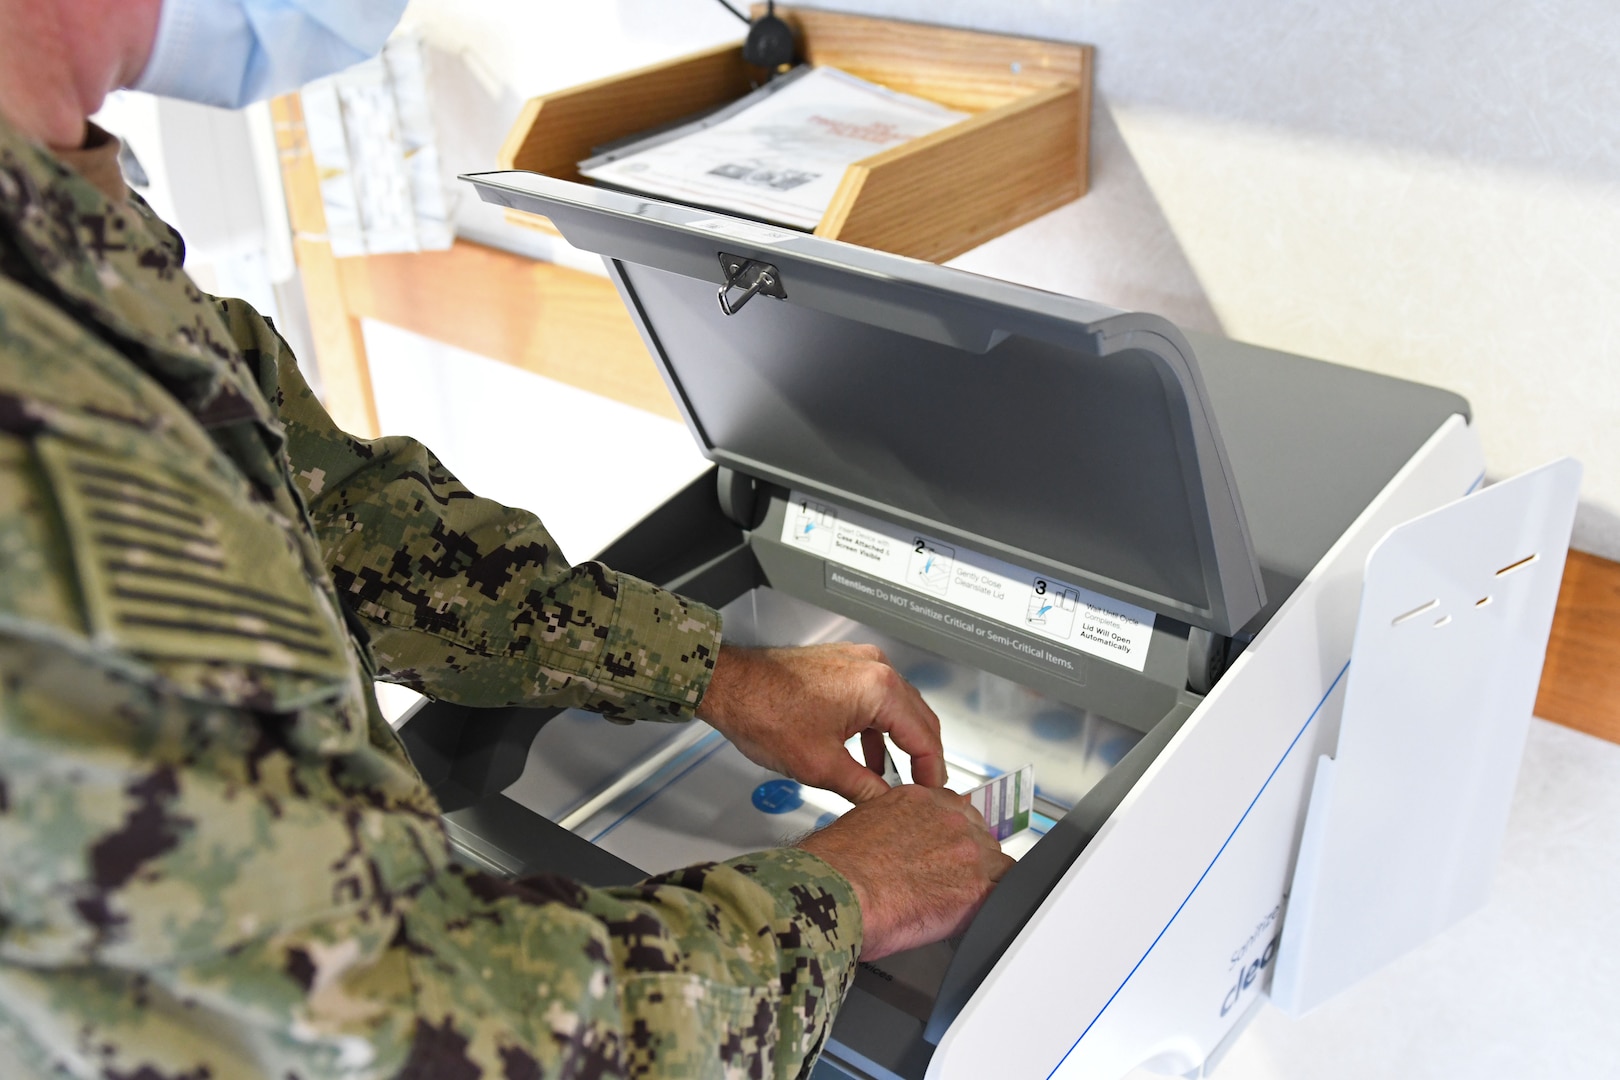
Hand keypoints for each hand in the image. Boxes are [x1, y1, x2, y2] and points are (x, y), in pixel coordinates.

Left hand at [696, 642, 946, 802]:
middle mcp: (876, 668)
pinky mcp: (843, 666)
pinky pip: (875, 700)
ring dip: (899, 744)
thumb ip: (865, 789)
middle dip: (922, 758)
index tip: (933, 797)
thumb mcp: (820, 765)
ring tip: (896, 783)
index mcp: (880, 689)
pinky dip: (877, 730)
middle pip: (918, 719)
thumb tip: (888, 806)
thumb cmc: (764, 714)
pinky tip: (867, 759)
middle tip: (923, 793)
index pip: (924, 737)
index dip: (932, 773)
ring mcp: (860, 663)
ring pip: (897, 710)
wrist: (727, 684)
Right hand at [800, 785, 1013, 958]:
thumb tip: (897, 840)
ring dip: (982, 882)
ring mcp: (967, 851)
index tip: (947, 851)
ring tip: (956, 903)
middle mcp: (949, 818)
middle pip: (980, 837)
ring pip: (997, 865)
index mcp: (920, 800)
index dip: (953, 837)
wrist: (836, 893)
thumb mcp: (859, 824)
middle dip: (969, 860)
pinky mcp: (975, 888)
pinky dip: (992, 905)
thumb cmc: (834, 867)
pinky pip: (1004, 893)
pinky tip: (973, 915)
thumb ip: (892, 823)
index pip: (957, 811)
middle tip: (948, 882)